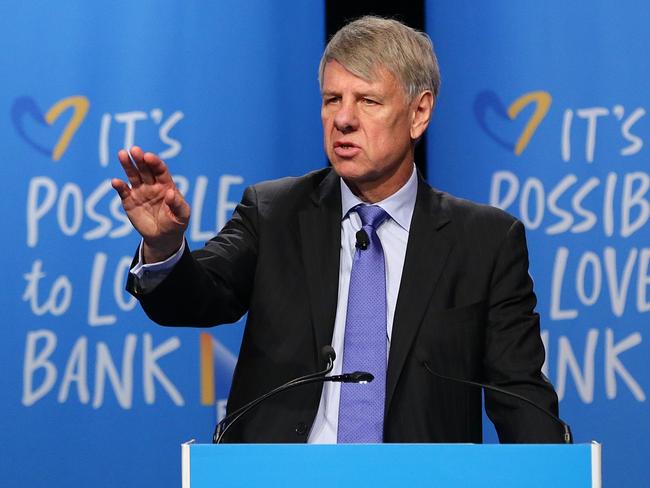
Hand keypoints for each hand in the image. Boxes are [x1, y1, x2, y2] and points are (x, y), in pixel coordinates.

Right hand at [111, 146, 189, 262]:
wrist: (163, 238)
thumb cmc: (176, 223)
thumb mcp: (182, 215)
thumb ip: (177, 204)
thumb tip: (170, 193)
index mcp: (166, 185)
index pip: (160, 170)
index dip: (154, 162)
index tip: (148, 157)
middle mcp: (152, 185)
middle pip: (145, 169)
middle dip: (140, 159)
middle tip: (134, 150)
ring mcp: (140, 192)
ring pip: (133, 175)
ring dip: (127, 165)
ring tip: (122, 154)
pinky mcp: (129, 201)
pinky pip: (123, 191)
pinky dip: (119, 186)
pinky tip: (116, 182)